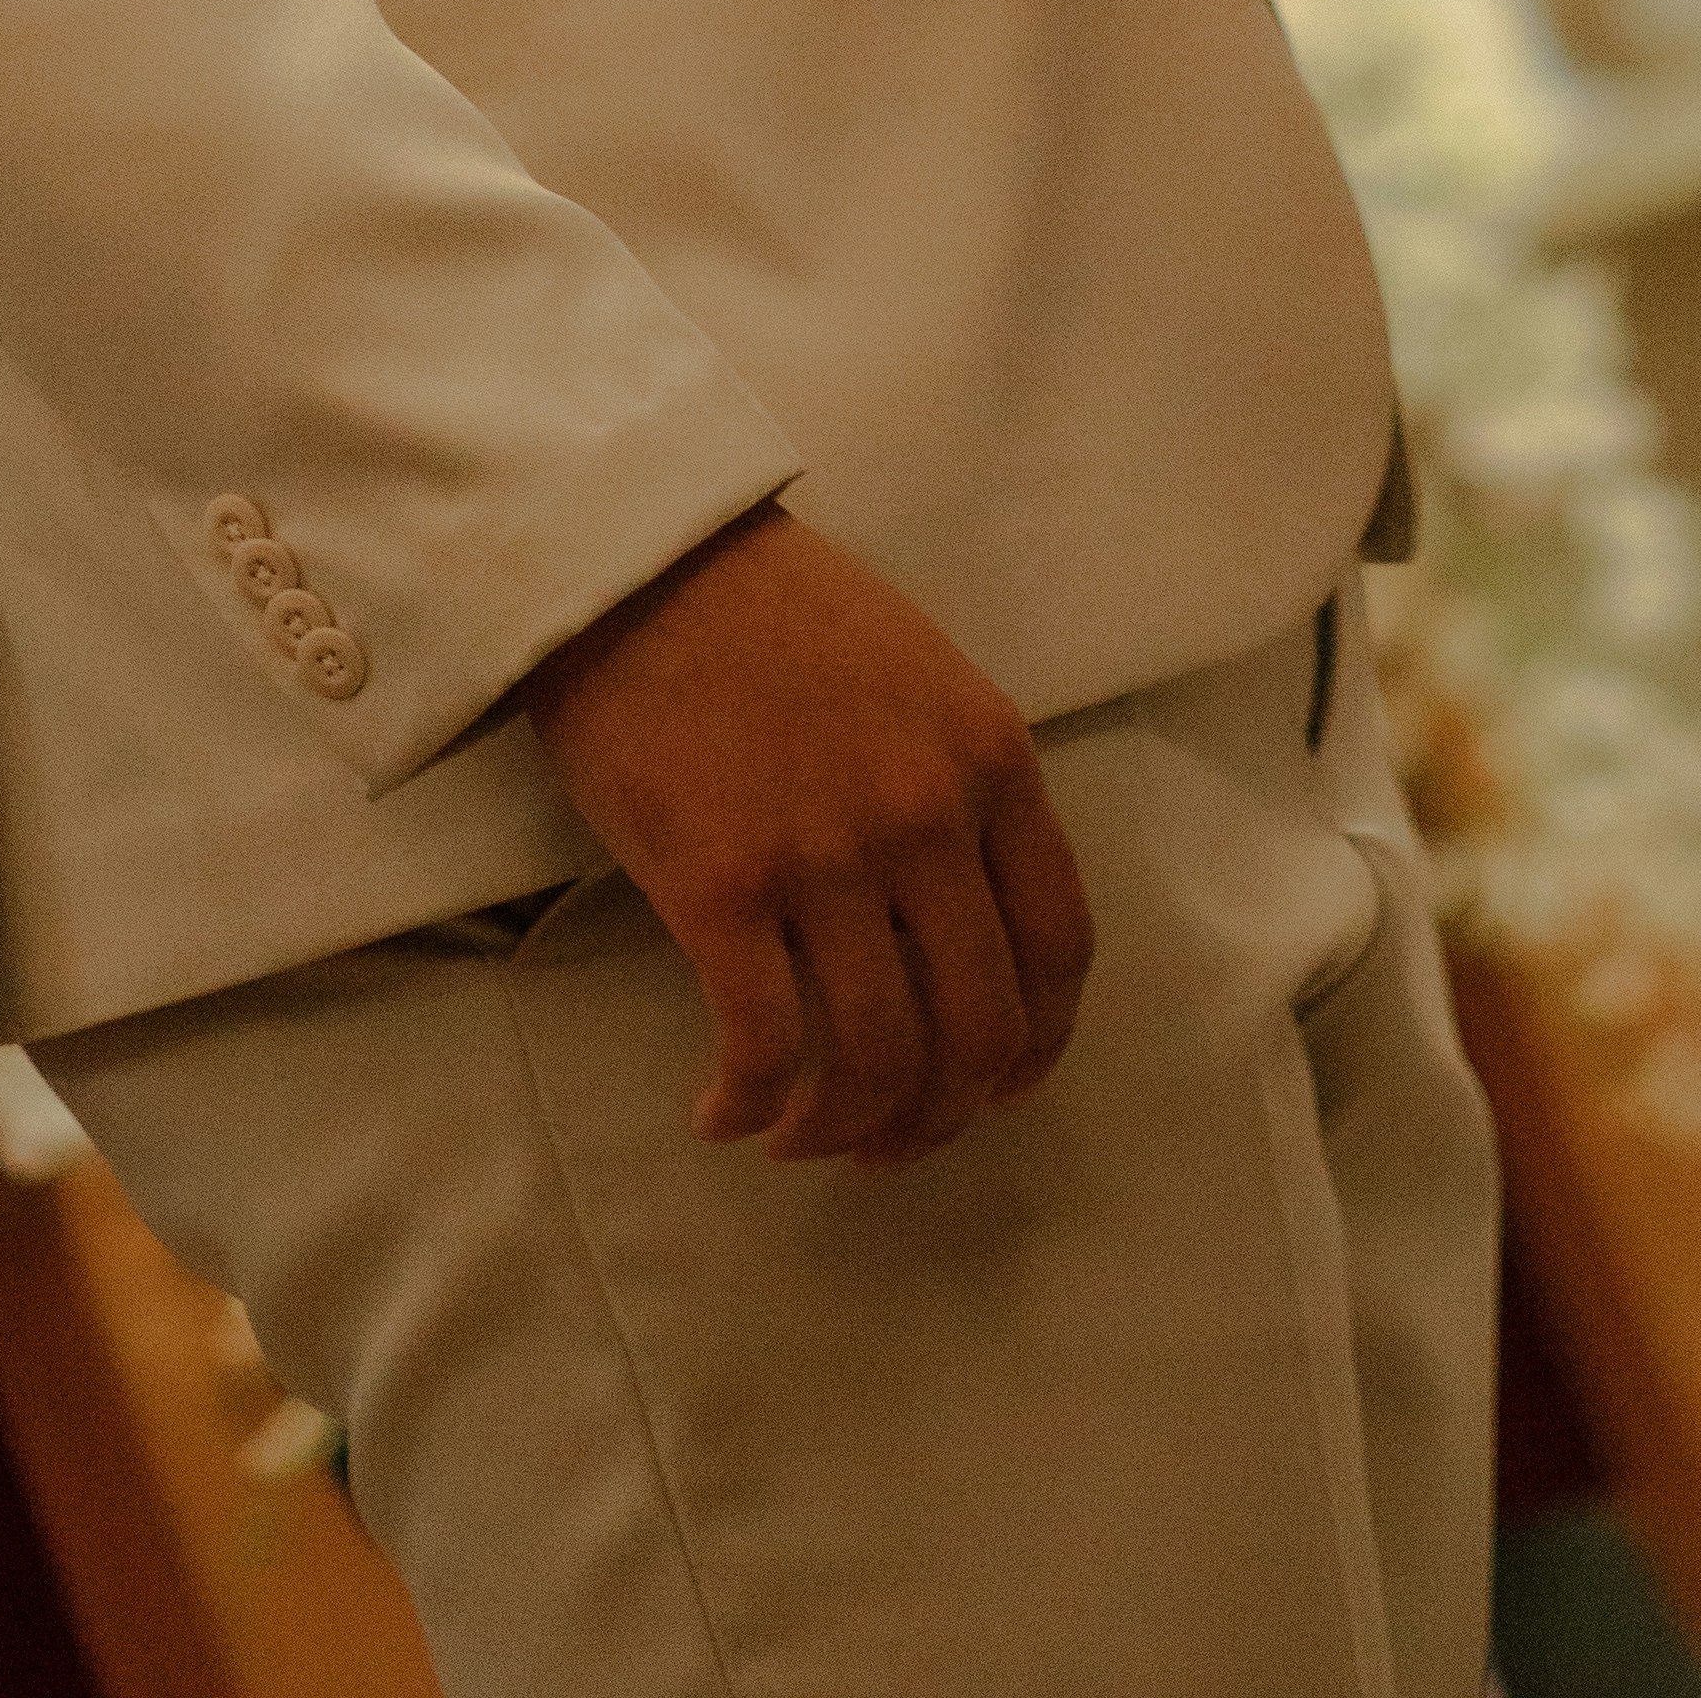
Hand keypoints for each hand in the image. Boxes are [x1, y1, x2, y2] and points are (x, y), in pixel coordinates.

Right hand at [523, 508, 1094, 1164]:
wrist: (641, 561)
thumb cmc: (776, 615)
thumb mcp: (922, 677)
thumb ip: (962, 789)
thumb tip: (969, 930)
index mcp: (991, 760)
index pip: (1059, 949)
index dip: (1035, 1048)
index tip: (995, 1090)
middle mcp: (927, 815)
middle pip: (977, 1031)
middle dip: (939, 1117)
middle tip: (886, 1140)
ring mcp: (826, 852)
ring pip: (876, 1059)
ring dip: (842, 1130)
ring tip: (799, 1138)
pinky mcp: (720, 884)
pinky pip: (761, 1046)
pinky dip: (747, 1106)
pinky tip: (721, 1112)